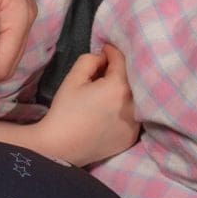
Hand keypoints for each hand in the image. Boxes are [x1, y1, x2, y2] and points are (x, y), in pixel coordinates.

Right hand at [36, 44, 138, 165]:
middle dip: (119, 72)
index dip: (112, 52)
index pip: (122, 60)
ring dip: (124, 91)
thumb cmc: (65, 111)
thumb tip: (103, 58)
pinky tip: (109, 112)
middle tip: (104, 72)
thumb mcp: (73, 78)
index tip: (104, 50)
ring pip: (135, 98)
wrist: (61, 147)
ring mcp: (135, 123)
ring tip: (107, 93)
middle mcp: (133, 104)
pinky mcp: (132, 137)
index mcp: (119, 87)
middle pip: (132, 79)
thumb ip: (90, 60)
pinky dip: (125, 109)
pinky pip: (134, 116)